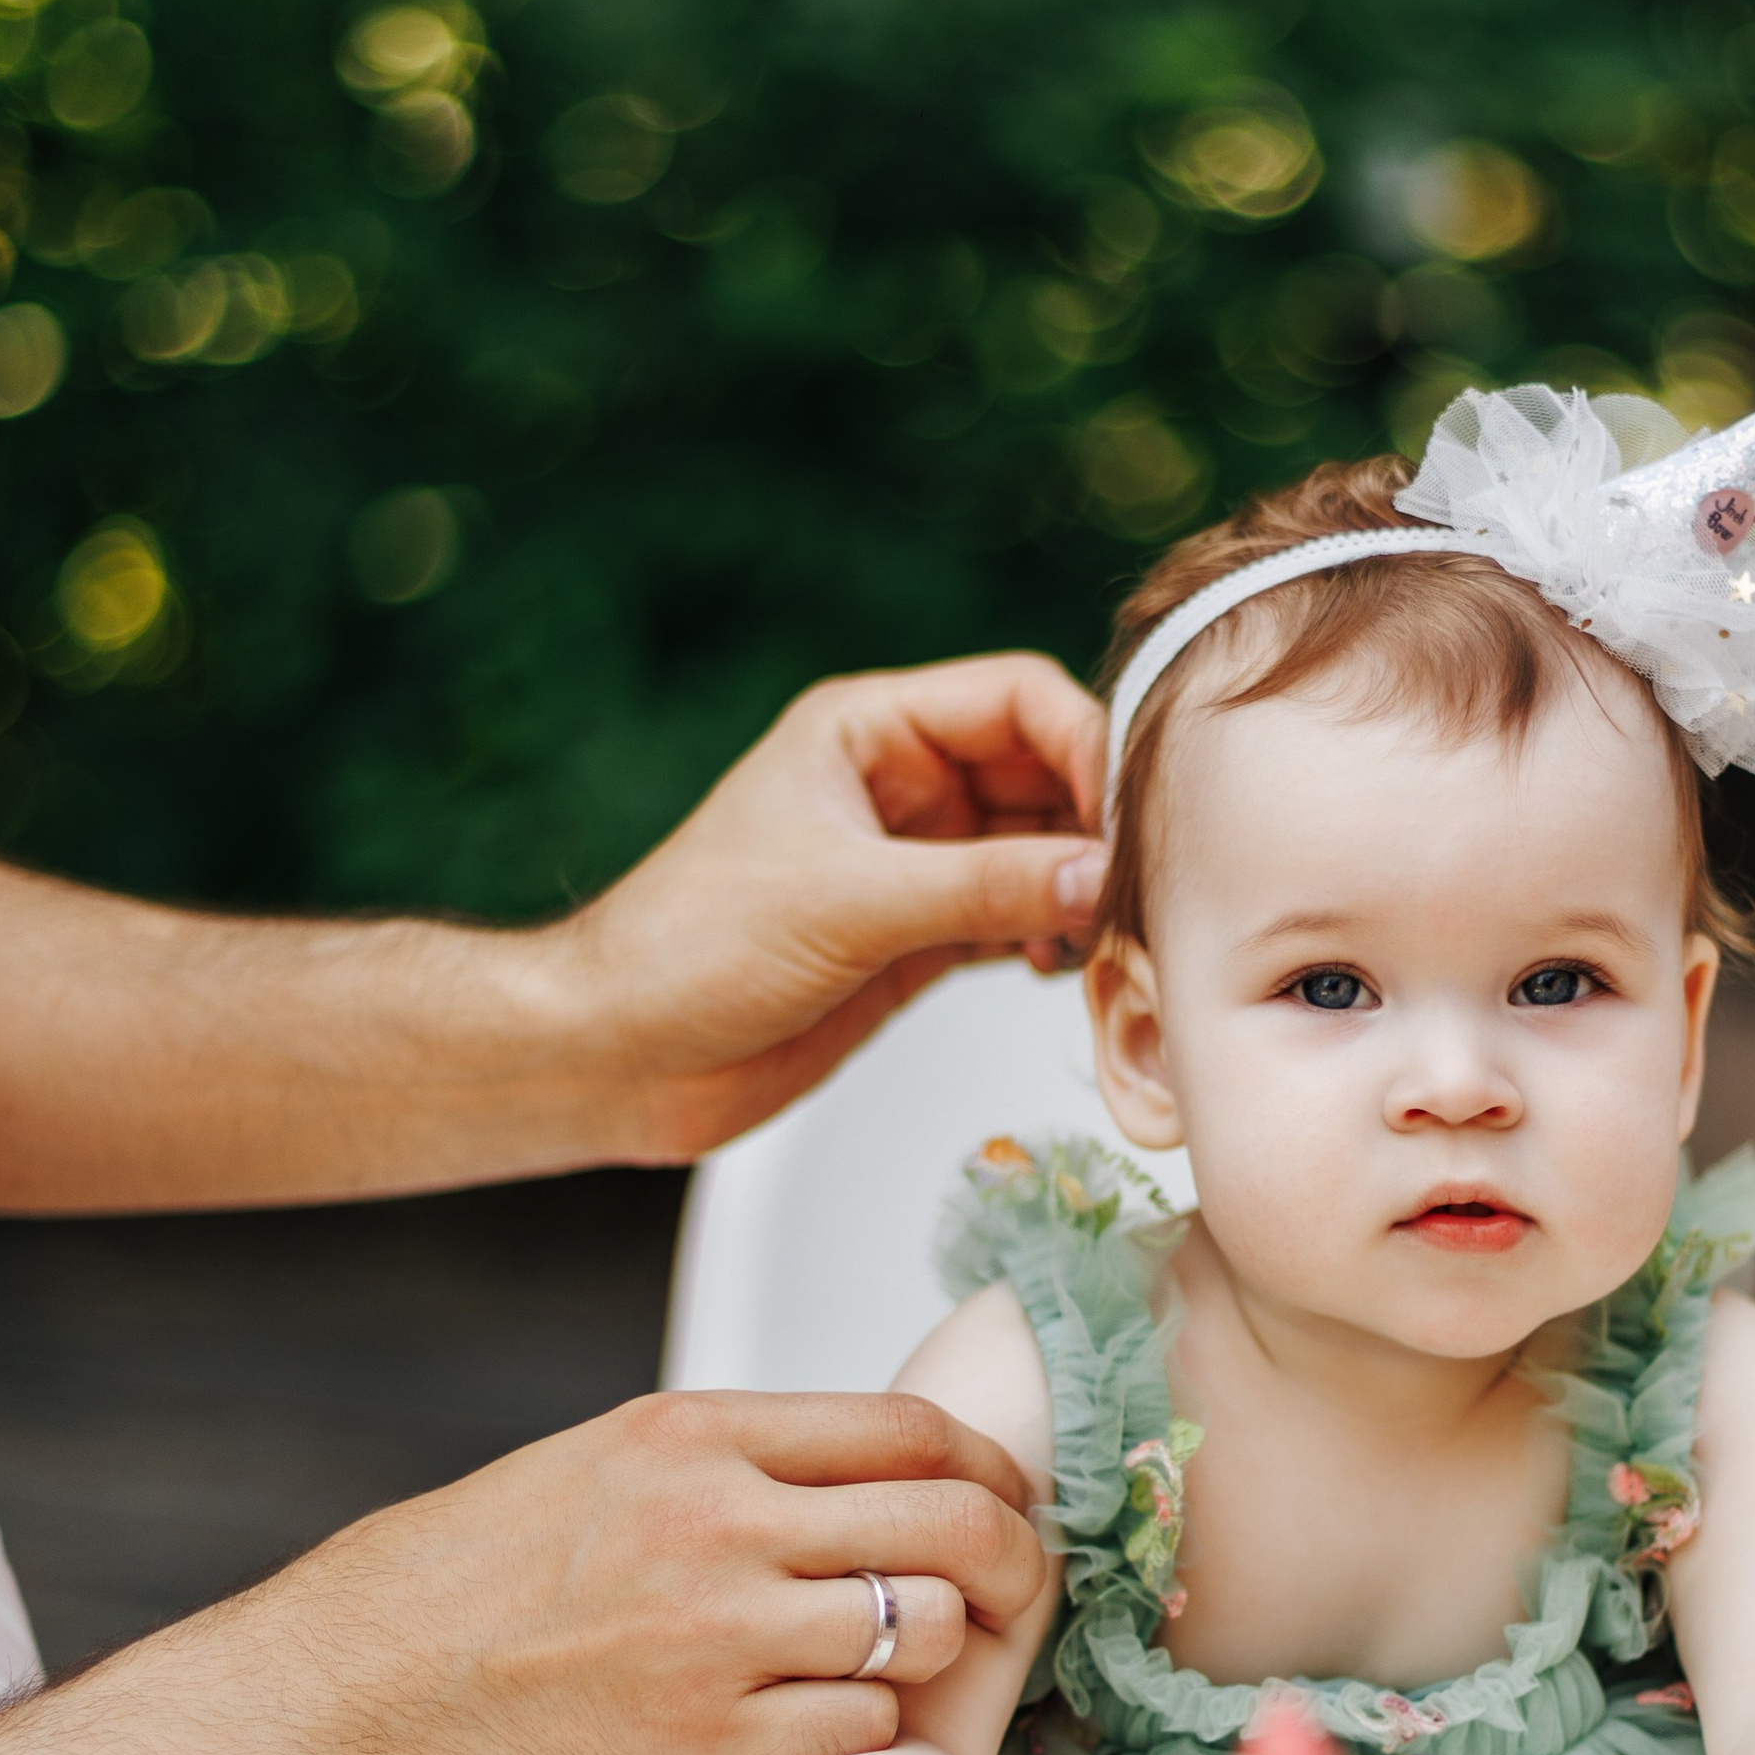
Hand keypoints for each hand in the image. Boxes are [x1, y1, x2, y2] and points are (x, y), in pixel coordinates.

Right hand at [0, 1389, 1051, 1754]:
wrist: (343, 1699)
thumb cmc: (451, 1581)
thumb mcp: (593, 1464)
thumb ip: (724, 1457)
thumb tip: (849, 1461)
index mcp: (691, 1435)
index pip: (908, 1429)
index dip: (984, 1465)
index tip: (1003, 1491)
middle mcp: (716, 1525)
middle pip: (948, 1523)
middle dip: (1009, 1554)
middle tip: (1015, 1581)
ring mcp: (717, 1641)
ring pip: (922, 1632)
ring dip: (938, 1650)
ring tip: (913, 1659)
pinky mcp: (707, 1750)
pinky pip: (863, 1729)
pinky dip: (870, 1728)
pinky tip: (832, 1721)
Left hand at [556, 654, 1109, 1162]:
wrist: (618, 1054)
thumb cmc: (685, 947)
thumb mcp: (844, 904)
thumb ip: (980, 887)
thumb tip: (1100, 877)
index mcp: (869, 731)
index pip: (1017, 700)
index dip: (1085, 743)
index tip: (1124, 815)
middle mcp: (900, 786)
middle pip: (1045, 774)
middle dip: (1096, 825)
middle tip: (1135, 885)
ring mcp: (914, 864)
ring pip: (1042, 853)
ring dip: (1083, 890)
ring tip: (1106, 936)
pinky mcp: (920, 939)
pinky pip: (1020, 918)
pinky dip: (1055, 940)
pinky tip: (1063, 968)